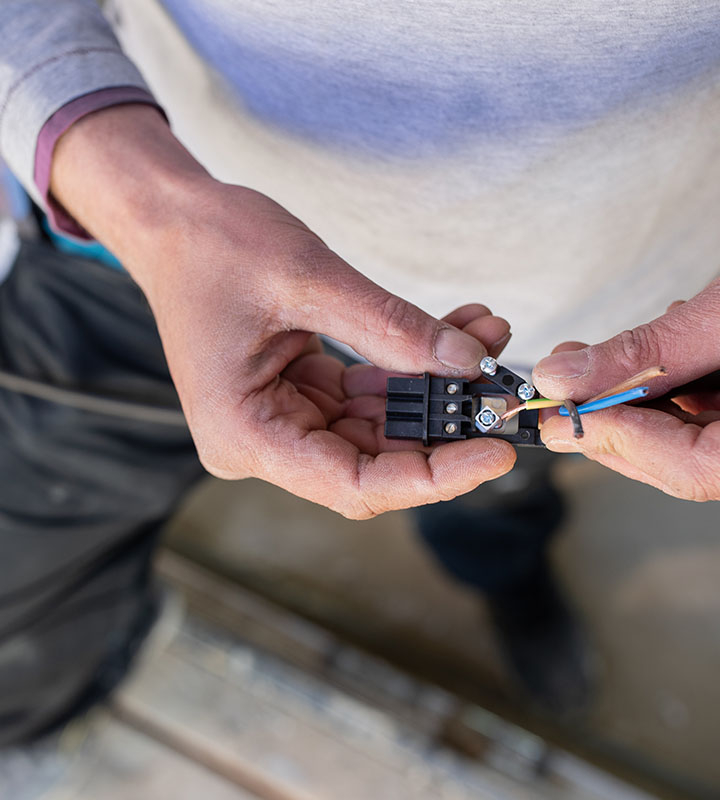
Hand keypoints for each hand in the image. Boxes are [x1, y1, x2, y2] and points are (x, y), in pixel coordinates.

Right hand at [50, 106, 515, 516]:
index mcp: (246, 434)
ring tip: (485, 336)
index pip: (355, 483)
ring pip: (379, 427)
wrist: (174, 223)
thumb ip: (390, 327)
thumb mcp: (309, 278)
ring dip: (434, 388)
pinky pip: (367, 397)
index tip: (495, 454)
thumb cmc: (213, 245)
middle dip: (444, 424)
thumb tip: (468, 363)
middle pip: (374, 460)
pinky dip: (409, 369)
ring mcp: (281, 421)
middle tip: (504, 387)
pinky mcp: (298, 398)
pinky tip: (454, 333)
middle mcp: (263, 442)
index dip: (432, 478)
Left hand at [532, 279, 719, 500]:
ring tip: (588, 364)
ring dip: (628, 400)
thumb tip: (565, 376)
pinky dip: (663, 387)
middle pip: (679, 459)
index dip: (618, 442)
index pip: (690, 468)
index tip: (561, 419)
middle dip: (611, 422)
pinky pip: (701, 411)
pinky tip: (640, 357)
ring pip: (684, 434)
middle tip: (562, 393)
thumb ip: (644, 353)